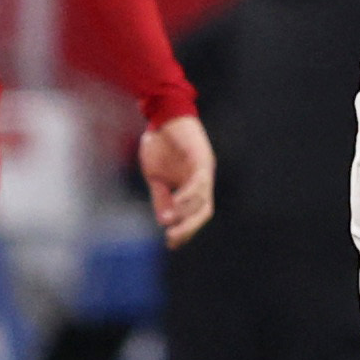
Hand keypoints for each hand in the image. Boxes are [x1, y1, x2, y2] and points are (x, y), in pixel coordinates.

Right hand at [138, 114, 215, 246]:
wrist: (160, 115)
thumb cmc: (159, 143)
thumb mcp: (155, 177)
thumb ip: (162, 198)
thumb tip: (164, 221)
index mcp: (193, 185)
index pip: (195, 214)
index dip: (185, 230)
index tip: (170, 244)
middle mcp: (203, 180)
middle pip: (204, 211)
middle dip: (189, 228)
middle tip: (172, 239)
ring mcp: (204, 169)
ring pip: (203, 200)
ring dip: (187, 215)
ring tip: (171, 225)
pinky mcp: (201, 158)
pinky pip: (200, 182)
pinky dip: (189, 195)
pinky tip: (177, 203)